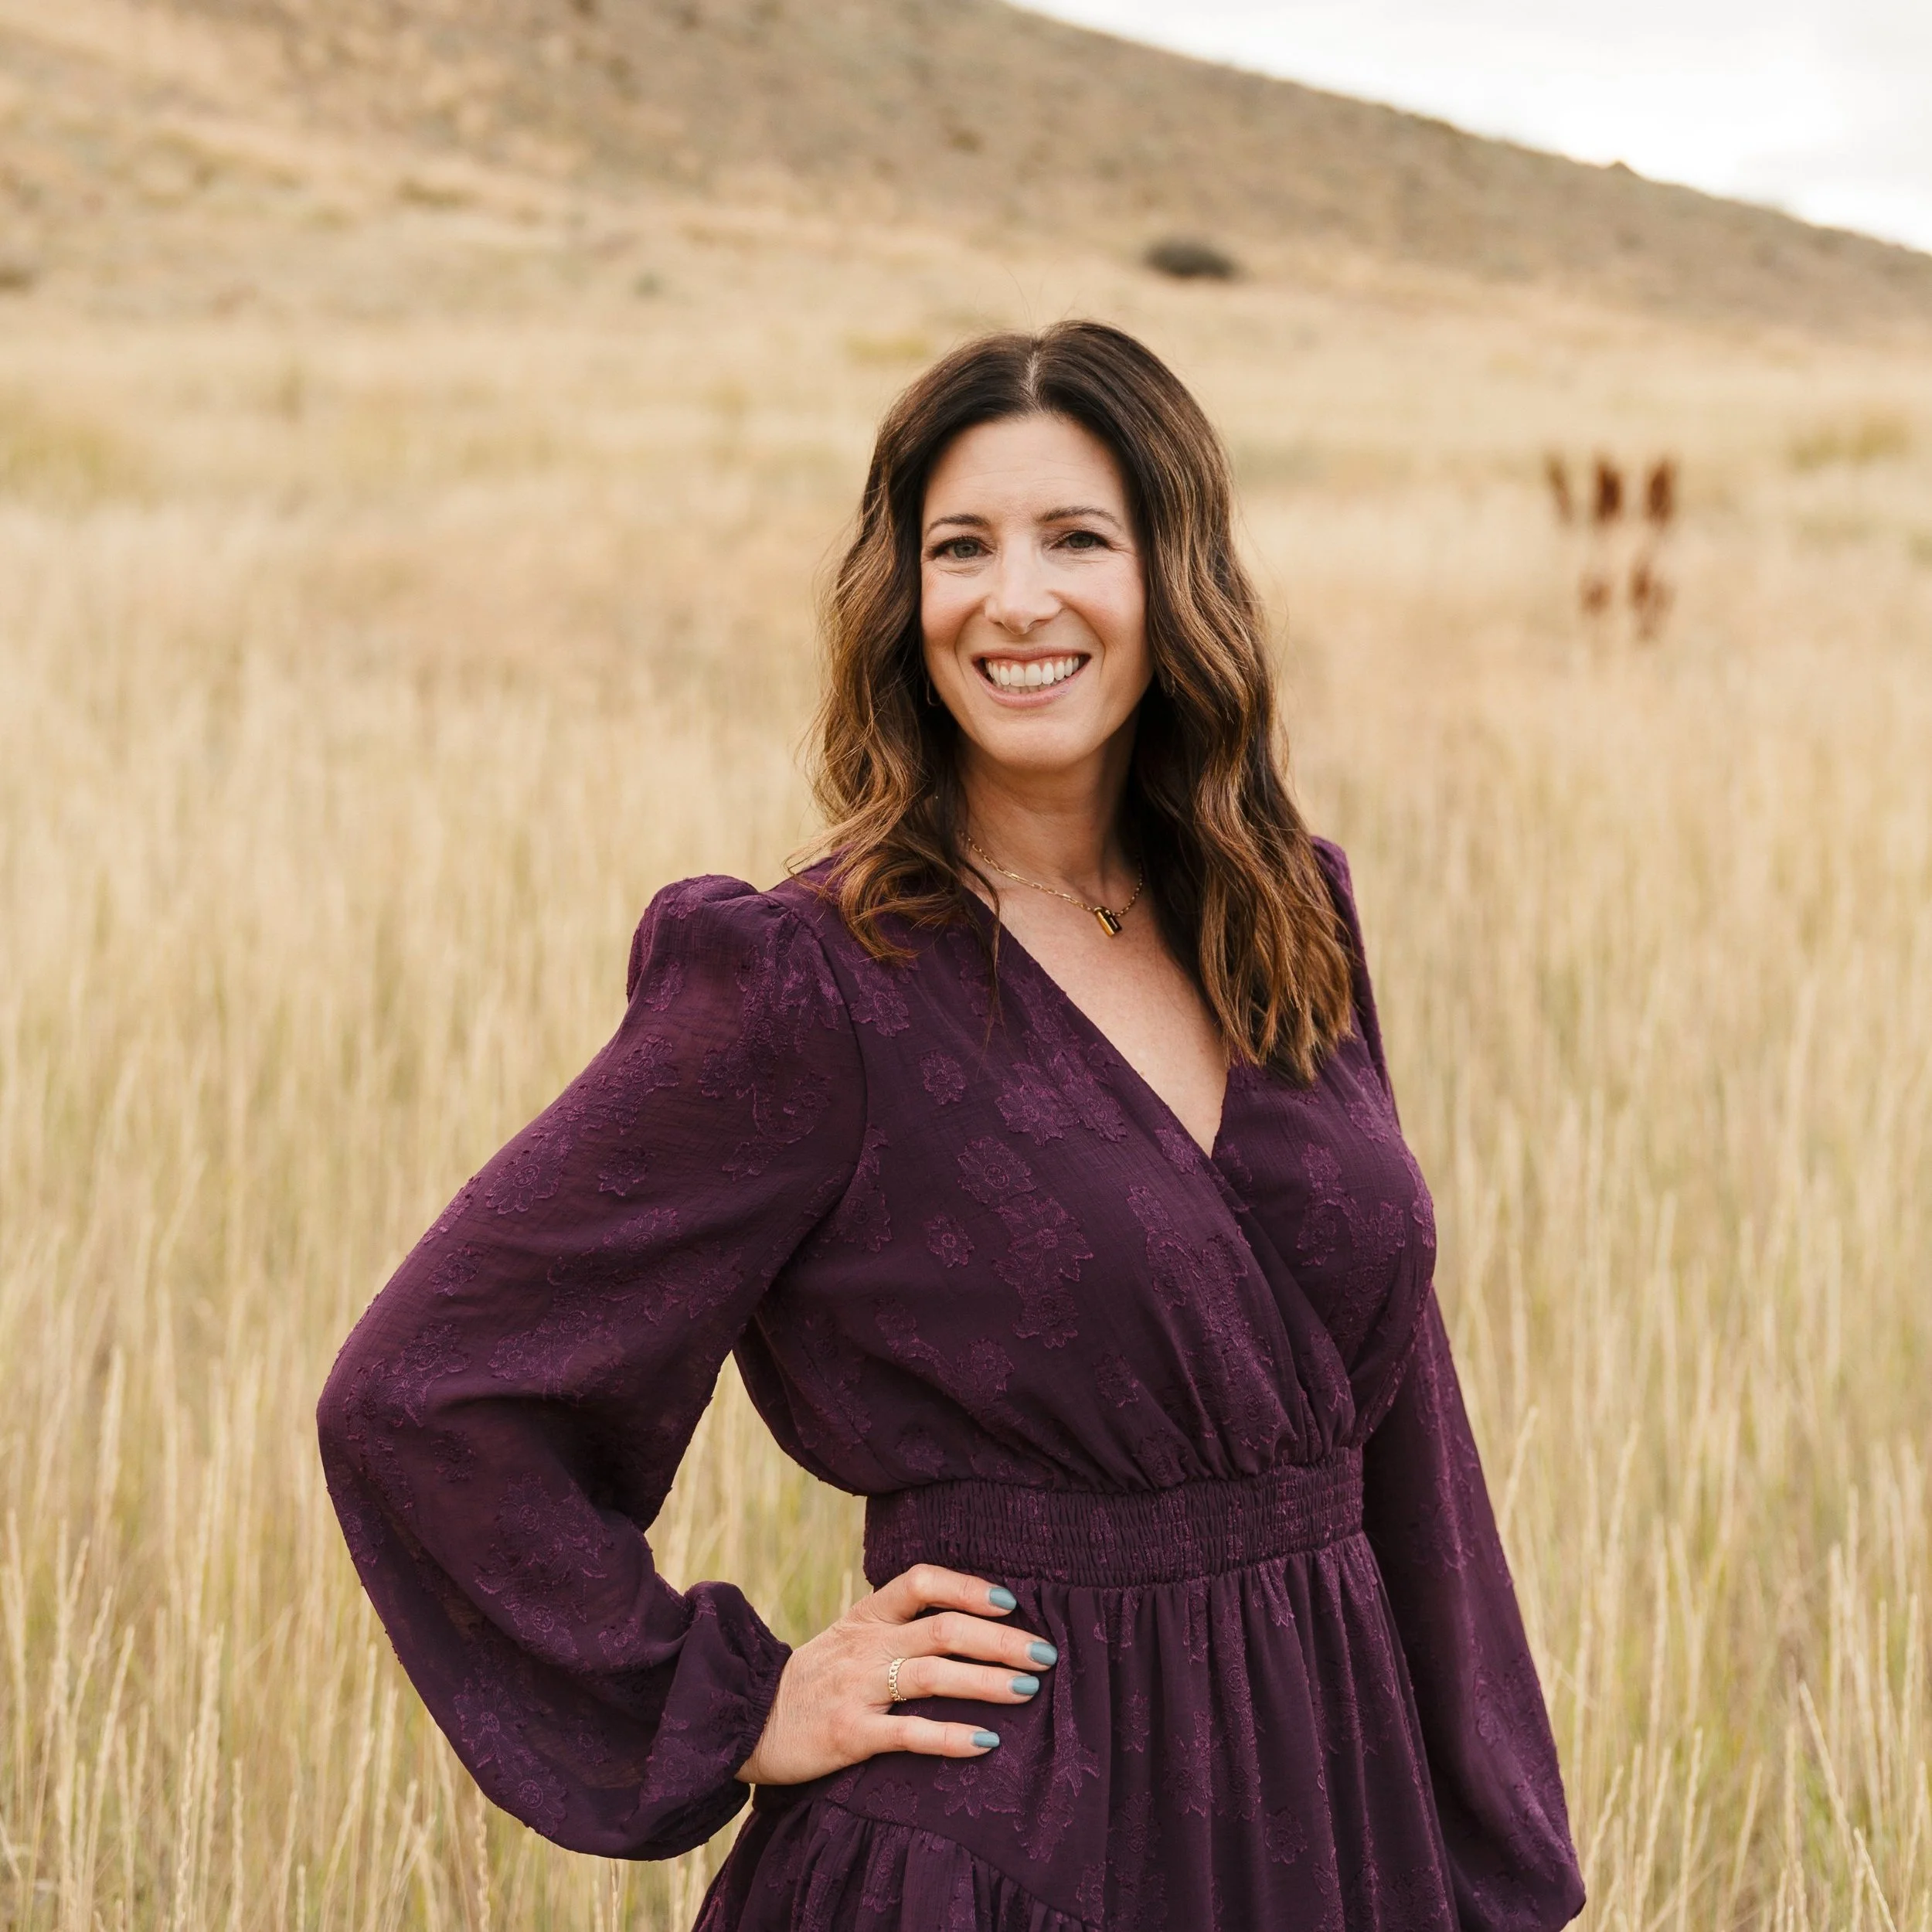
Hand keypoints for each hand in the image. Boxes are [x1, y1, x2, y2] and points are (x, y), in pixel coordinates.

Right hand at [734, 1564, 1057, 1785]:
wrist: (744, 1722)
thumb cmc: (813, 1681)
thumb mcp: (849, 1639)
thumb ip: (897, 1627)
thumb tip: (969, 1623)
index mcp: (866, 1617)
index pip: (920, 1581)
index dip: (967, 1586)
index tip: (1010, 1602)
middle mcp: (864, 1645)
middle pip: (943, 1628)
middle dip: (1001, 1639)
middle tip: (1046, 1653)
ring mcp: (855, 1689)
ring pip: (933, 1675)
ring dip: (988, 1680)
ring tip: (1030, 1689)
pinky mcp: (848, 1734)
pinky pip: (908, 1733)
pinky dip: (951, 1736)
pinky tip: (987, 1741)